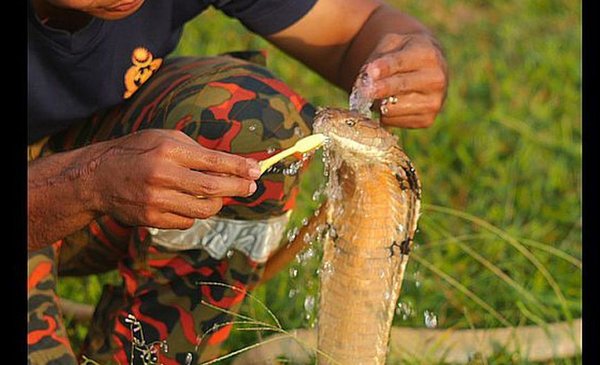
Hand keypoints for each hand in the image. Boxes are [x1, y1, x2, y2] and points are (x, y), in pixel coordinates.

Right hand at [90, 129, 259, 228]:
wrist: (97, 178)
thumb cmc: (136, 152)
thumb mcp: (164, 138)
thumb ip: (196, 150)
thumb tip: (232, 164)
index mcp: (168, 150)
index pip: (214, 161)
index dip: (239, 167)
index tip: (257, 170)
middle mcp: (162, 176)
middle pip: (213, 189)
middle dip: (238, 188)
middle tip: (251, 187)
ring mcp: (156, 201)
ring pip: (204, 209)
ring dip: (217, 202)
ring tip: (216, 194)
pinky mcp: (151, 220)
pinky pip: (187, 221)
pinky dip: (194, 212)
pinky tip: (185, 201)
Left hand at [363, 32, 447, 127]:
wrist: (427, 69)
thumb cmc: (404, 53)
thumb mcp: (393, 44)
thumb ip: (379, 58)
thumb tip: (367, 77)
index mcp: (428, 55)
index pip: (401, 63)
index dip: (384, 68)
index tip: (370, 72)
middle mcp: (436, 79)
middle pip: (400, 86)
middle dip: (380, 89)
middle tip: (364, 91)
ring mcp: (433, 102)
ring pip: (394, 108)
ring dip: (378, 103)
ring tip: (377, 94)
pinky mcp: (427, 120)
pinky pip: (393, 121)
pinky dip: (384, 114)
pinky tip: (388, 104)